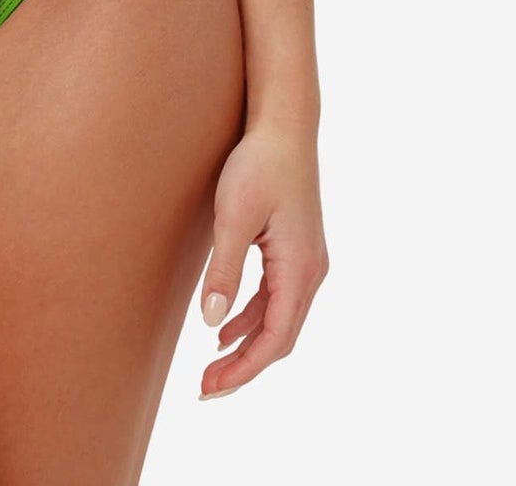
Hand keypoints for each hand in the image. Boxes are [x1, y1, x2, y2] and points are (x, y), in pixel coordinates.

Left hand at [195, 122, 327, 398]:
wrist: (284, 127)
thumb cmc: (259, 165)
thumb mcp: (234, 216)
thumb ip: (224, 270)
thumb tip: (213, 322)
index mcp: (300, 269)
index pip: (275, 339)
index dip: (244, 369)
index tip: (211, 388)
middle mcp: (310, 272)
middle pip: (280, 337)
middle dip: (244, 366)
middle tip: (206, 387)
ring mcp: (307, 262)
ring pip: (279, 320)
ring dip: (247, 345)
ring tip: (211, 365)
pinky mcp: (296, 251)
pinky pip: (277, 299)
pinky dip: (253, 318)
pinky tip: (226, 326)